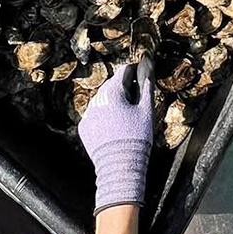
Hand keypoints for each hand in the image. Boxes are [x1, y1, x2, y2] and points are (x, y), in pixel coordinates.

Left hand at [79, 59, 154, 213]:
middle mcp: (96, 100)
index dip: (135, 71)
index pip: (124, 71)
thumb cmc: (138, 137)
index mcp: (112, 92)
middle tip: (138, 98)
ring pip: (102, 99)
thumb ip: (147, 86)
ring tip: (127, 115)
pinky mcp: (84, 127)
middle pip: (112, 85)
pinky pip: (95, 114)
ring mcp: (88, 114)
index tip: (143, 75)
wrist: (120, 167)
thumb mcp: (147, 110)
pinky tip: (115, 126)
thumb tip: (148, 66)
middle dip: (125, 87)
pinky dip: (104, 115)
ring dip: (114, 101)